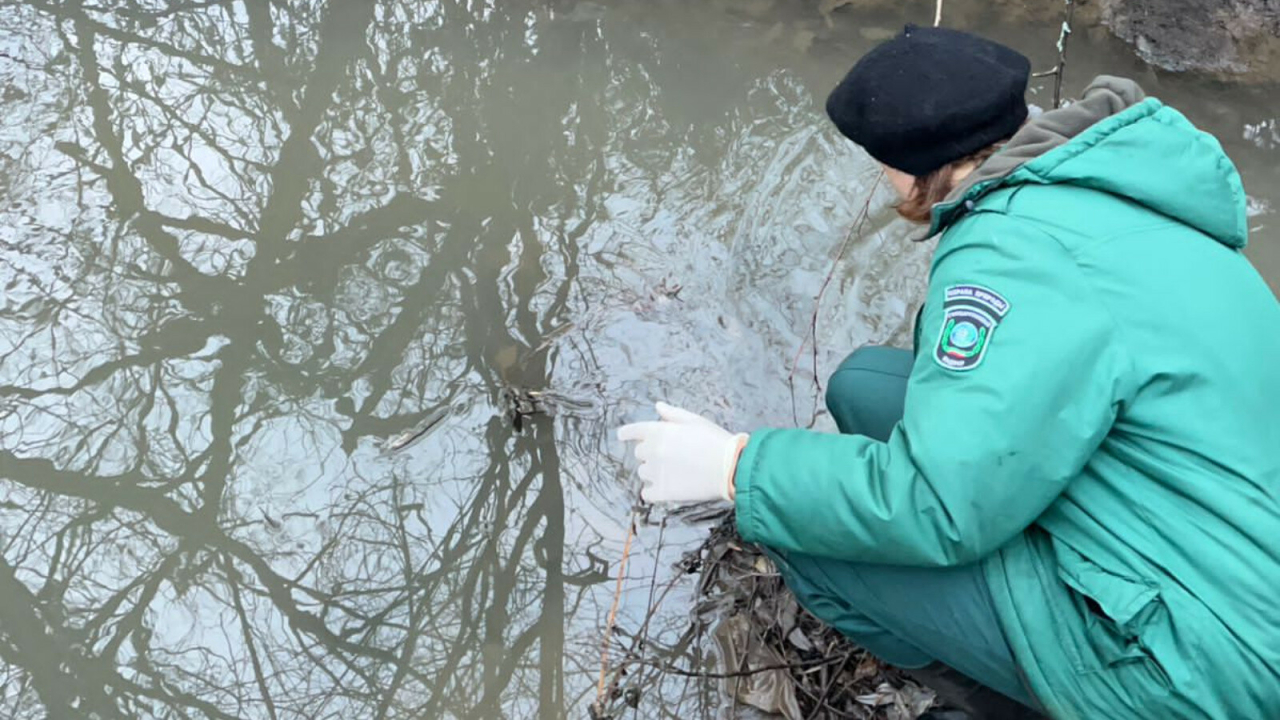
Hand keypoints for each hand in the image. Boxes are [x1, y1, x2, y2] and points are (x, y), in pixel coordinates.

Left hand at [616, 402, 748, 503]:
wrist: (730, 467)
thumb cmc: (715, 441)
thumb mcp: (695, 420)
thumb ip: (672, 414)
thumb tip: (658, 406)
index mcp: (658, 431)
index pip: (631, 431)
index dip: (626, 433)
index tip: (623, 436)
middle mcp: (652, 451)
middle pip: (639, 453)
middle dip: (650, 453)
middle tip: (670, 456)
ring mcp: (656, 473)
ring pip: (643, 473)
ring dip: (653, 472)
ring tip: (674, 472)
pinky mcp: (662, 492)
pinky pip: (647, 493)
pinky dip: (653, 491)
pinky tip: (666, 488)